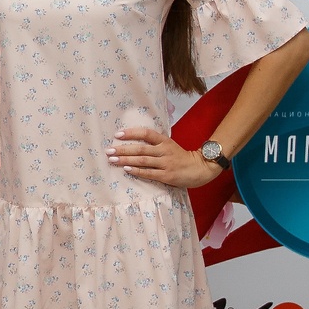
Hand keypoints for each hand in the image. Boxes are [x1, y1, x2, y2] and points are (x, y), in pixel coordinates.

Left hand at [106, 126, 223, 189]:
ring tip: (112, 159)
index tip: (117, 134)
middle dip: (123, 149)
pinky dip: (137, 171)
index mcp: (165, 141)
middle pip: (140, 148)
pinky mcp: (167, 176)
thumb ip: (155, 144)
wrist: (200, 168)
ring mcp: (166, 163)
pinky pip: (149, 173)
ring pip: (142, 160)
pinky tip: (126, 169)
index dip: (131, 133)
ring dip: (126, 160)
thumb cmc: (180, 157)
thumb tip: (132, 142)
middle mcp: (164, 150)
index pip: (146, 133)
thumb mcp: (169, 145)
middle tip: (109, 150)